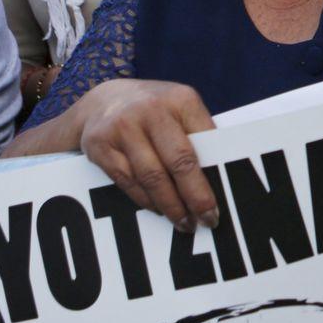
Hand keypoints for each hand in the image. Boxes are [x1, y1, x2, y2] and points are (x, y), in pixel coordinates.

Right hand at [73, 80, 217, 232]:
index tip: (222, 202)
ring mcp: (123, 127)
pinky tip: (158, 209)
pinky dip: (145, 200)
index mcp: (180, 99)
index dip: (216, 174)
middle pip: (180, 162)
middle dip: (196, 197)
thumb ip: (197, 134)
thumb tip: (218, 179)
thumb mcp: (179, 108)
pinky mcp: (100, 145)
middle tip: (207, 220)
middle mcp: (152, 110)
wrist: (103, 99)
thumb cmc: (154, 110)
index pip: (206, 141)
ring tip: (184, 222)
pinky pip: (127, 181)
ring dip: (171, 205)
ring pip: (152, 177)